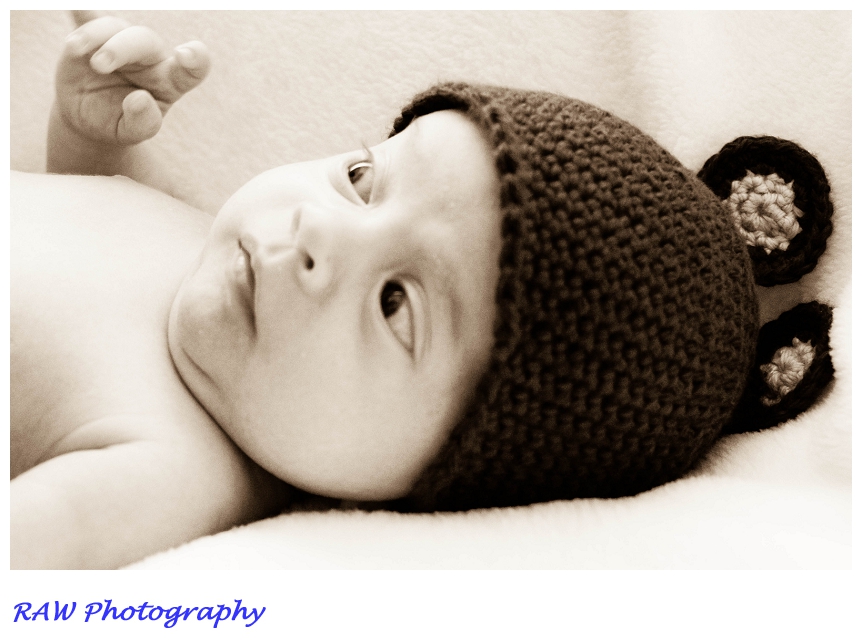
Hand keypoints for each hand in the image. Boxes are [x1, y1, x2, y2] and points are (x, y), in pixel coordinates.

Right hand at [55, 14, 210, 145]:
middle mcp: (150, 57)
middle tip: (99, 65)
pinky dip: (83, 11)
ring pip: (114, 27)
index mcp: (171, 81)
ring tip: (75, 49)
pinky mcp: (93, 36)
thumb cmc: (119, 123)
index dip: (195, 58)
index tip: (186, 54)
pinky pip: (89, 18)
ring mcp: (121, 42)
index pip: (193, 68)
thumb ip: (142, 122)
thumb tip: (139, 99)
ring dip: (94, 35)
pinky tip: (76, 7)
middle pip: (144, 40)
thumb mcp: (132, 133)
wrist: (87, 118)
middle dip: (121, 48)